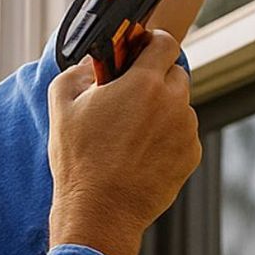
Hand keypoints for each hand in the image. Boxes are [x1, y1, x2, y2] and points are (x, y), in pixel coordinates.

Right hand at [45, 30, 201, 254]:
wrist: (100, 211)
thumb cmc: (79, 159)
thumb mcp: (62, 104)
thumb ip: (80, 71)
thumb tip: (95, 63)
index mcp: (144, 83)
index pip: (165, 43)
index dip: (151, 42)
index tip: (139, 51)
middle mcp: (173, 103)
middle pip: (175, 73)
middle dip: (155, 79)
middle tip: (128, 97)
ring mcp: (186, 131)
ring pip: (179, 106)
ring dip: (161, 110)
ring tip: (130, 133)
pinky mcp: (191, 157)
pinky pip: (182, 134)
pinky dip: (166, 137)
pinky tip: (139, 154)